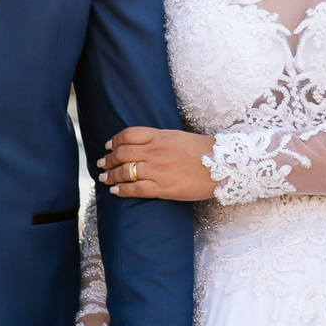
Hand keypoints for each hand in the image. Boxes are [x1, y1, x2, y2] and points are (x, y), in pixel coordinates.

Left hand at [98, 127, 214, 200]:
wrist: (224, 166)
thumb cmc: (204, 151)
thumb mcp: (180, 137)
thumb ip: (161, 139)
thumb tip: (144, 145)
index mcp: (161, 136)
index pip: (129, 134)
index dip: (115, 140)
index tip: (108, 145)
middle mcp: (156, 151)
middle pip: (122, 153)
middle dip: (108, 159)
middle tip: (101, 164)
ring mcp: (158, 169)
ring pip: (126, 172)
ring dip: (111, 175)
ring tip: (104, 178)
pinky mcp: (163, 187)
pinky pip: (136, 189)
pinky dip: (122, 190)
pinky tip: (116, 191)